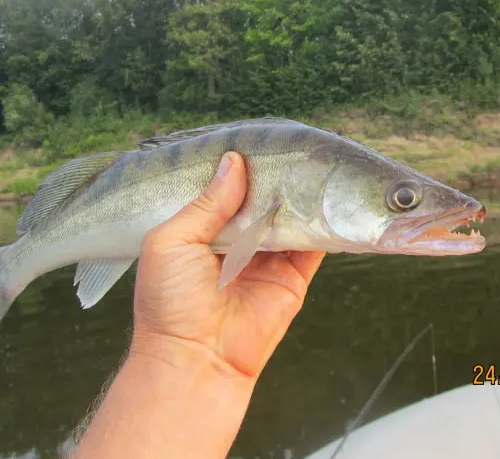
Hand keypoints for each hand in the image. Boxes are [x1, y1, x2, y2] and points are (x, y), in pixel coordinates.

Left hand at [130, 151, 324, 379]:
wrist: (194, 360)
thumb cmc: (169, 302)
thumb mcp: (171, 240)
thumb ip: (206, 202)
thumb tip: (234, 162)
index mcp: (203, 229)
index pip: (227, 189)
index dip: (241, 166)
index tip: (256, 139)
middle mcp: (238, 240)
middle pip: (264, 200)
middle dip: (276, 178)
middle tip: (292, 147)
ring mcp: (267, 258)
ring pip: (291, 217)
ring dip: (302, 196)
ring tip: (314, 166)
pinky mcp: (293, 277)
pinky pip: (314, 245)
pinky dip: (324, 224)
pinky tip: (331, 199)